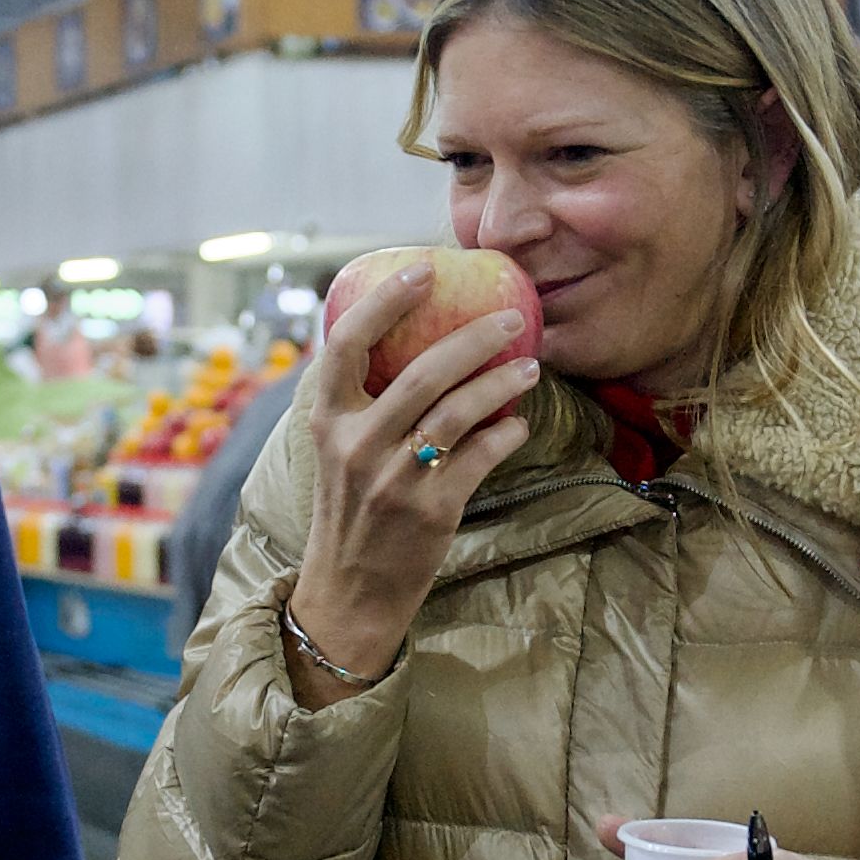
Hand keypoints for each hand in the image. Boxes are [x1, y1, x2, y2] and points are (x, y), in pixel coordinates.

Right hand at [278, 264, 544, 707]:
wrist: (349, 591)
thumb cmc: (352, 509)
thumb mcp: (338, 450)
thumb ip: (366, 402)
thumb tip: (422, 344)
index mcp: (328, 420)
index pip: (347, 344)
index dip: (384, 301)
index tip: (422, 269)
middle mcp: (356, 445)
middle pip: (420, 373)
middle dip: (473, 338)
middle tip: (510, 318)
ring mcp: (393, 479)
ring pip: (458, 413)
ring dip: (501, 385)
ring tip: (531, 369)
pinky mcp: (430, 511)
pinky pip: (479, 457)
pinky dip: (505, 435)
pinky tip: (518, 426)